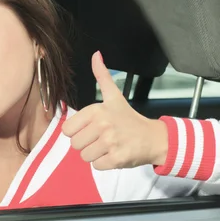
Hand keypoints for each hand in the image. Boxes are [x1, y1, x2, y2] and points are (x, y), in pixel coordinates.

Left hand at [62, 52, 168, 170]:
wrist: (153, 138)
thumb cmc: (129, 119)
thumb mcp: (114, 96)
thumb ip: (102, 76)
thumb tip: (96, 54)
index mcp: (97, 110)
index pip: (68, 130)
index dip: (78, 131)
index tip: (91, 128)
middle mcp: (103, 125)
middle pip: (75, 144)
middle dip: (87, 144)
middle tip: (101, 138)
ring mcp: (110, 143)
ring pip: (84, 156)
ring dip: (95, 155)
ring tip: (108, 146)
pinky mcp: (116, 159)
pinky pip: (96, 166)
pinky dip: (104, 163)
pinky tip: (114, 154)